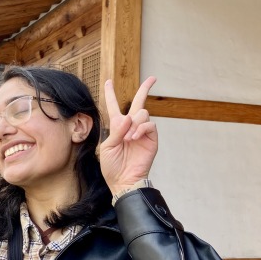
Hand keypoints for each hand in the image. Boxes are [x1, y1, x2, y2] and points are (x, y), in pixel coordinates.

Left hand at [100, 77, 157, 194]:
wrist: (123, 181)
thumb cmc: (112, 167)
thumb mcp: (108, 147)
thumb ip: (116, 131)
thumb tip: (127, 116)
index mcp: (117, 127)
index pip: (114, 106)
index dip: (110, 94)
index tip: (108, 81)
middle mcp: (131, 126)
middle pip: (138, 102)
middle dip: (145, 89)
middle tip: (153, 78)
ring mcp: (142, 132)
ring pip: (142, 113)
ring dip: (134, 123)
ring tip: (128, 138)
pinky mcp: (151, 139)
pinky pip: (149, 125)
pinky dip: (141, 129)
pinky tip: (134, 138)